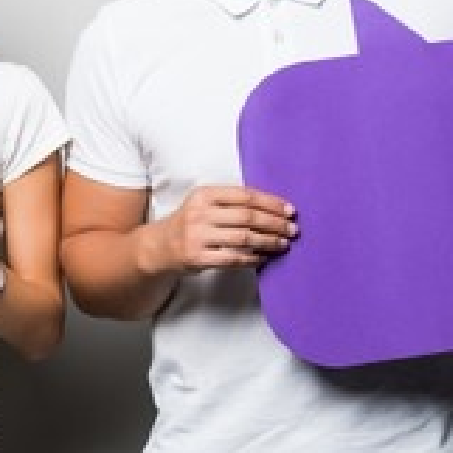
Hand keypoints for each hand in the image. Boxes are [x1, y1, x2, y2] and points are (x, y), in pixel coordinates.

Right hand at [152, 185, 297, 272]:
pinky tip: (264, 258)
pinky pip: (233, 258)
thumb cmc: (191, 223)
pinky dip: (253, 258)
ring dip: (269, 241)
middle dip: (275, 223)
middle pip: (248, 217)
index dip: (271, 203)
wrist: (160, 246)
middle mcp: (200, 213)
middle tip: (292, 229)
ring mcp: (198, 236)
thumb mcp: (205, 204)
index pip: (246, 196)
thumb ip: (232, 202)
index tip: (290, 210)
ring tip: (284, 244)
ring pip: (244, 238)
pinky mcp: (198, 258)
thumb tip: (274, 208)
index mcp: (205, 194)